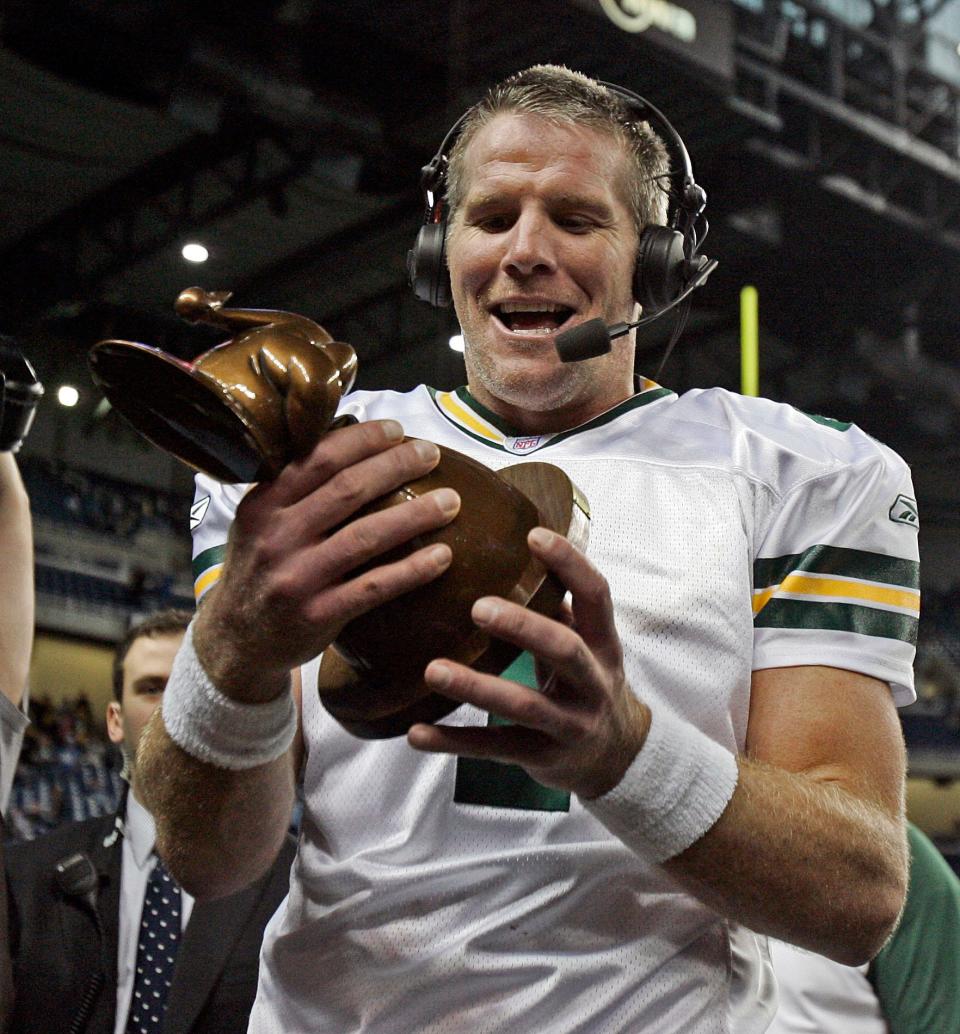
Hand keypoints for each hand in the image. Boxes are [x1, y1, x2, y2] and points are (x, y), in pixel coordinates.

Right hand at [195, 420, 460, 699]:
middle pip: (347, 490)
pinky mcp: (317, 614)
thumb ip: (296, 487)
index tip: (398, 430)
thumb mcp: (261, 521)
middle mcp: (277, 536)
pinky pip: (374, 587)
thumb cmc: (262, 568)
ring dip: (415, 516)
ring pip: (366, 537)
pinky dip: (412, 570)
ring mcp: (297, 577)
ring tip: (451, 502)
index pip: (318, 458)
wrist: (236, 640)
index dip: (363, 440)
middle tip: (432, 453)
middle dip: (396, 466)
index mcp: (264, 503)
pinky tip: (443, 557)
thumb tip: (353, 438)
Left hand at [408, 527, 649, 798]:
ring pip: (524, 705)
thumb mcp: (586, 643)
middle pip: (564, 650)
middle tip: (477, 608)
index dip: (570, 564)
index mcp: (603, 642)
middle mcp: (594, 681)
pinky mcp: (543, 757)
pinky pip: (496, 748)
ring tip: (432, 670)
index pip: (596, 595)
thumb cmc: (585, 681)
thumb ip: (556, 605)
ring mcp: (571, 723)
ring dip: (476, 687)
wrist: (616, 757)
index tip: (534, 534)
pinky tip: (416, 733)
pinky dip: (454, 741)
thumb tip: (506, 549)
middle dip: (523, 628)